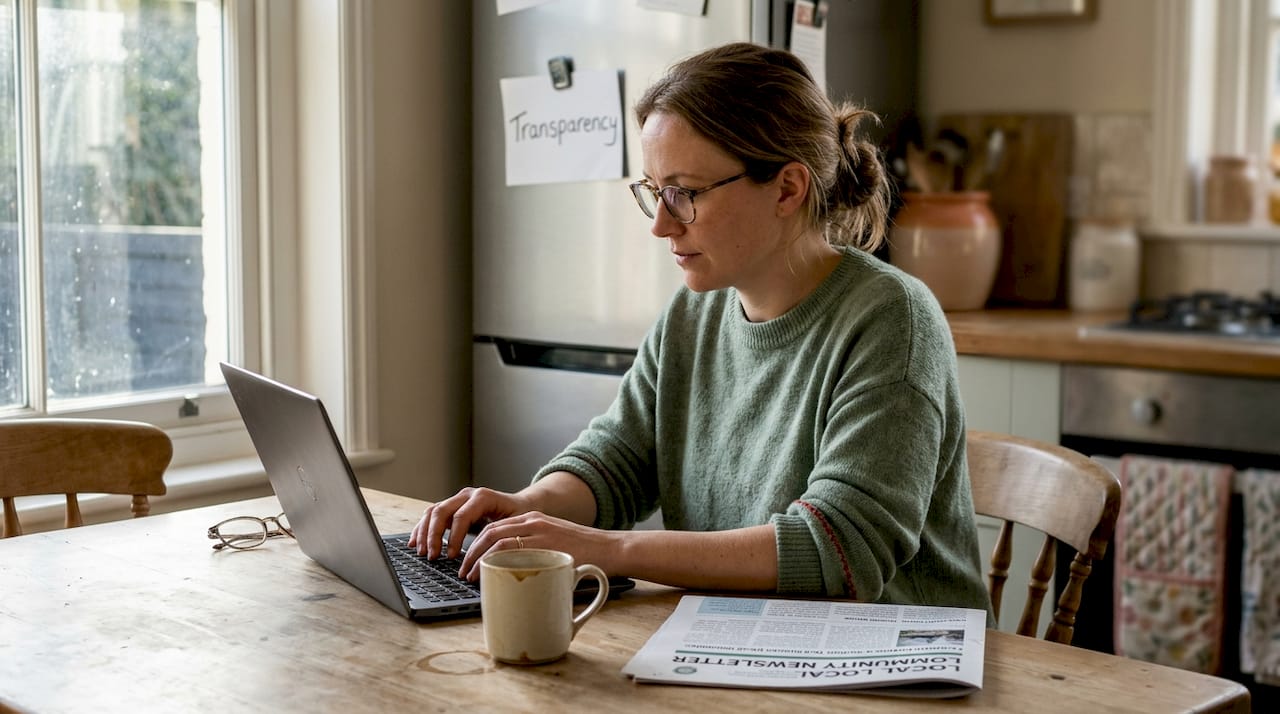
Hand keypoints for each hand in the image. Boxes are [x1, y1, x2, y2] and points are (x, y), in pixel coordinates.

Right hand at [407, 486, 525, 559]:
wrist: (521, 505)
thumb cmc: (520, 517)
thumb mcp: (515, 525)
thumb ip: (501, 536)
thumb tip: (489, 557)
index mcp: (483, 497)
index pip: (461, 516)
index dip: (453, 537)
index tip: (451, 556)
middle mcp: (467, 495)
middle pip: (442, 511)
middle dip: (433, 535)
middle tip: (432, 556)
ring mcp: (458, 499)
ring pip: (433, 512)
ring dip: (424, 532)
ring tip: (421, 552)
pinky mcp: (452, 507)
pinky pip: (431, 515)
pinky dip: (421, 529)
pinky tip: (414, 542)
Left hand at [456, 511, 622, 580]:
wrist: (612, 549)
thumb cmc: (587, 555)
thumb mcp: (557, 549)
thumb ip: (536, 556)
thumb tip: (515, 577)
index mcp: (534, 520)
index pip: (496, 528)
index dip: (478, 544)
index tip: (469, 561)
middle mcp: (533, 521)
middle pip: (490, 532)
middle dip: (472, 551)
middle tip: (463, 570)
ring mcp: (538, 530)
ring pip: (495, 539)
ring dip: (477, 558)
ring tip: (469, 575)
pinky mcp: (544, 542)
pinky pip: (510, 548)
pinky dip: (492, 560)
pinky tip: (486, 574)